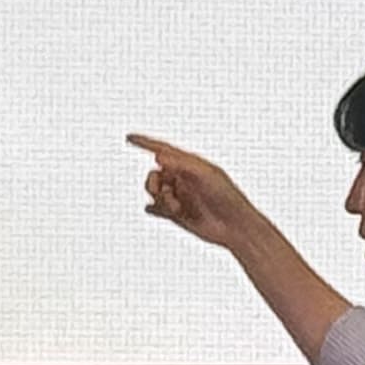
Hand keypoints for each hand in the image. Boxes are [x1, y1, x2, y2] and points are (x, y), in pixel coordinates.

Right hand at [129, 132, 267, 253]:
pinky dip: (154, 208)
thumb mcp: (205, 175)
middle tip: (163, 191)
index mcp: (190, 165)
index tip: (129, 137)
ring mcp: (180, 197)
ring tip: (175, 207)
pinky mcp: (178, 215)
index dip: (145, 143)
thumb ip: (181, 164)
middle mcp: (183, 179)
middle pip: (153, 175)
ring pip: (154, 193)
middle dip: (153, 182)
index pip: (164, 150)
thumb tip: (158, 154)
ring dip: (160, 199)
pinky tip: (150, 209)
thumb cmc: (226, 196)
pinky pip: (158, 209)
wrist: (235, 226)